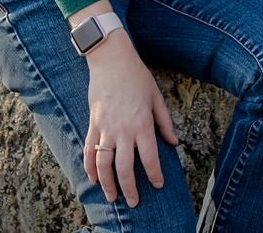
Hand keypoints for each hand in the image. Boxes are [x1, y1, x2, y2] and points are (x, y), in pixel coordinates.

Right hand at [80, 30, 179, 206]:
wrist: (111, 60)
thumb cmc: (137, 76)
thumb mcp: (157, 97)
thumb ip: (165, 122)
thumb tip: (174, 142)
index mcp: (142, 124)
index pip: (150, 158)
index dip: (155, 175)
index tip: (158, 185)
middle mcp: (123, 130)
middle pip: (125, 168)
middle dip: (130, 188)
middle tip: (134, 202)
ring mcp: (105, 128)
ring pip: (104, 164)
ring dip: (108, 184)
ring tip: (113, 197)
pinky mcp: (92, 124)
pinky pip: (88, 150)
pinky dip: (89, 167)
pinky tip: (94, 179)